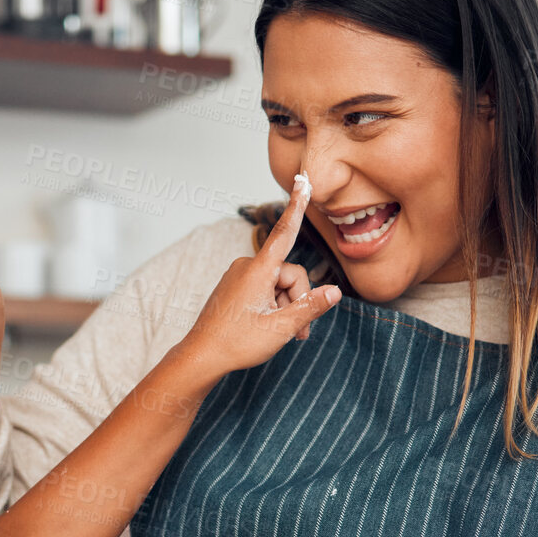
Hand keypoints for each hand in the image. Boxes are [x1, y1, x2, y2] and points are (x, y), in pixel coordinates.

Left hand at [177, 174, 339, 375]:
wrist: (202, 356)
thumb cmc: (237, 343)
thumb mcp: (281, 328)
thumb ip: (310, 307)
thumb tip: (335, 292)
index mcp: (258, 270)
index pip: (284, 231)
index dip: (297, 206)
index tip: (301, 180)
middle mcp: (247, 267)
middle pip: (290, 273)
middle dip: (298, 299)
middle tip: (298, 332)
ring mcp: (240, 276)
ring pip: (279, 284)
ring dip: (287, 307)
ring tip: (284, 334)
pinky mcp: (236, 286)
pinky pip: (265, 289)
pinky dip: (274, 306)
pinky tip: (270, 327)